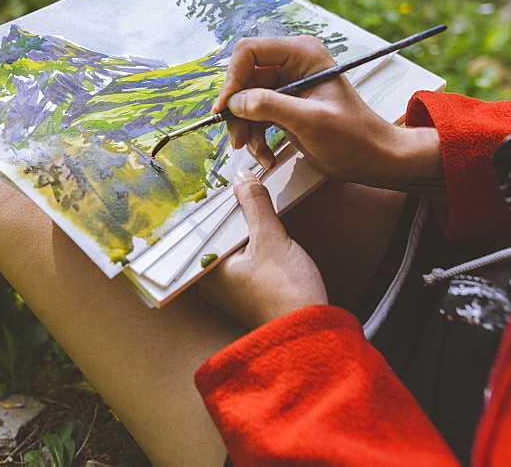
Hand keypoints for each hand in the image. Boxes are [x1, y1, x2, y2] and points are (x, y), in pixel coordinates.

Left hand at [199, 169, 327, 328]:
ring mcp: (227, 291)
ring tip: (249, 204)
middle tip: (237, 187)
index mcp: (206, 271)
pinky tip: (260, 230)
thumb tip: (244, 178)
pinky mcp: (245, 294)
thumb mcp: (272, 239)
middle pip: (214, 235)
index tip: (218, 180)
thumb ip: (255, 204)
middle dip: (227, 213)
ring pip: (228, 246)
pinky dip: (248, 244)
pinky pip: (240, 259)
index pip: (200, 226)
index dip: (211, 201)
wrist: (310, 331)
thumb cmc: (287, 293)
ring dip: (240, 227)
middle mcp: (209, 283)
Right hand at [214, 36, 441, 190]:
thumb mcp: (311, 121)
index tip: (225, 109)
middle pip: (243, 79)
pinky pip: (255, 116)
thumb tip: (235, 102)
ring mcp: (287, 86)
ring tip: (256, 152)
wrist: (372, 158)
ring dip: (245, 129)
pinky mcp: (284, 106)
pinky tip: (266, 155)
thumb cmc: (354, 136)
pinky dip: (255, 137)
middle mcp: (292, 64)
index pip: (249, 52)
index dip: (232, 79)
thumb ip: (270, 107)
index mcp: (302, 54)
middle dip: (238, 112)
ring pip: (245, 101)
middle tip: (238, 140)